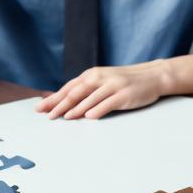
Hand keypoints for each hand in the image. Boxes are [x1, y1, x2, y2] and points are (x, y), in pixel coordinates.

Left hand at [35, 60, 170, 119]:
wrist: (152, 76)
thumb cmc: (124, 81)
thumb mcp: (104, 81)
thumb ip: (87, 89)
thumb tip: (65, 104)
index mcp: (93, 74)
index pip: (69, 87)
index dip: (54, 98)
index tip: (40, 108)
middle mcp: (100, 77)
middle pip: (76, 92)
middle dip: (60, 104)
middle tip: (47, 115)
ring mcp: (113, 85)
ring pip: (91, 98)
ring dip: (77, 108)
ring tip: (64, 117)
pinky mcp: (124, 94)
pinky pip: (109, 103)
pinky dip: (98, 109)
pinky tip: (89, 117)